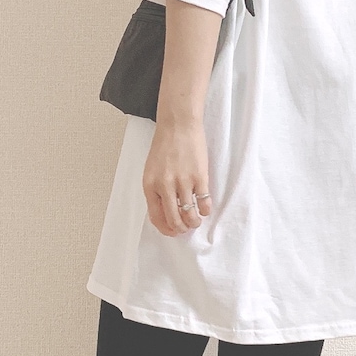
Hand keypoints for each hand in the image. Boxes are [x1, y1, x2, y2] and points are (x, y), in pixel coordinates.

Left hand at [142, 119, 212, 236]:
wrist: (178, 125)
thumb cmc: (165, 145)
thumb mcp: (152, 170)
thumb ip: (156, 190)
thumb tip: (166, 211)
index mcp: (150, 185)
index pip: (156, 217)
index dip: (166, 229)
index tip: (173, 231)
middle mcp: (164, 186)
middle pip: (174, 219)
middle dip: (181, 228)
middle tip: (186, 227)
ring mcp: (182, 182)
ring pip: (190, 214)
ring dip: (194, 222)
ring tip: (196, 220)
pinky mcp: (199, 177)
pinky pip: (204, 202)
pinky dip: (205, 210)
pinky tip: (205, 208)